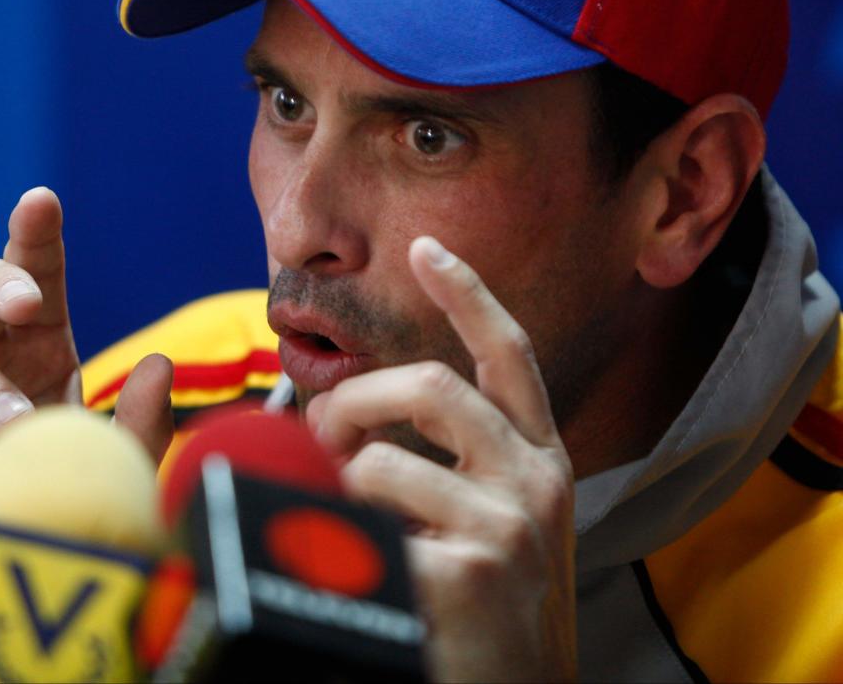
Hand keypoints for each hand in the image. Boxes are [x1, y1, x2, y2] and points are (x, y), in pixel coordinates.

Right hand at [0, 188, 173, 666]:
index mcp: (39, 339)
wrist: (1, 551)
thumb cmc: (63, 489)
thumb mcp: (116, 461)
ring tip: (22, 423)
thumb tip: (157, 362)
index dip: (36, 236)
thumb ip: (143, 421)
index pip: (39, 275)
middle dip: (0, 282)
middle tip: (27, 303)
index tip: (41, 200)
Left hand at [306, 237, 576, 683]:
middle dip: (357, 399)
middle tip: (321, 433)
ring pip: (385, 461)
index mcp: (539, 460)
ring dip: (336, 482)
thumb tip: (350, 422)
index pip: (509, 353)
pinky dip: (334, 542)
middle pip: (435, 387)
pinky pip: (365, 532)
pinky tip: (349, 571)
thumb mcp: (497, 523)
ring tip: (328, 514)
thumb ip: (449, 466)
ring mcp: (507, 529)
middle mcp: (536, 481)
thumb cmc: (492, 612)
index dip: (469, 294)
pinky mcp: (470, 578)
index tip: (427, 247)